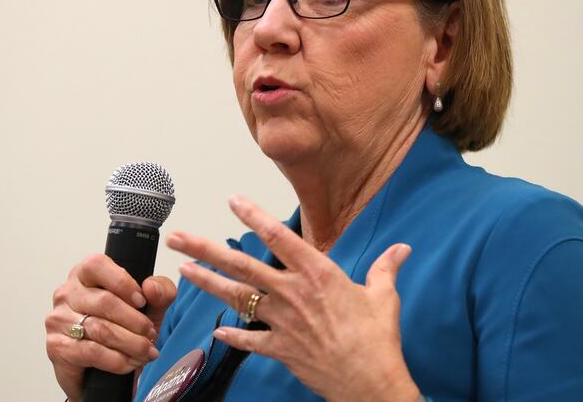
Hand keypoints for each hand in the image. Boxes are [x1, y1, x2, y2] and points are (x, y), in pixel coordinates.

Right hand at [45, 254, 176, 401]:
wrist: (106, 370)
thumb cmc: (125, 328)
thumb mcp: (150, 307)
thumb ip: (160, 291)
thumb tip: (151, 287)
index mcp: (85, 274)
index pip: (97, 265)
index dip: (123, 283)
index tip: (142, 301)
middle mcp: (67, 293)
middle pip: (104, 301)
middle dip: (135, 321)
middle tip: (151, 333)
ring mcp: (58, 319)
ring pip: (100, 329)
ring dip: (131, 343)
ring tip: (147, 351)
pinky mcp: (57, 346)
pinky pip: (91, 352)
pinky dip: (117, 359)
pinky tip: (131, 362)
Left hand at [167, 196, 419, 401]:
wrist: (370, 382)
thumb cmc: (378, 339)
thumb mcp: (384, 296)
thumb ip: (387, 268)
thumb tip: (403, 249)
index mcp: (318, 274)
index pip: (280, 237)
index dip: (254, 216)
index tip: (233, 200)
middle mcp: (293, 293)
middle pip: (242, 266)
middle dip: (207, 249)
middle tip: (179, 237)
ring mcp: (282, 322)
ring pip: (237, 298)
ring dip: (208, 283)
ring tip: (183, 270)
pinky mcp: (280, 348)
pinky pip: (250, 340)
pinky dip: (233, 337)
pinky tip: (217, 332)